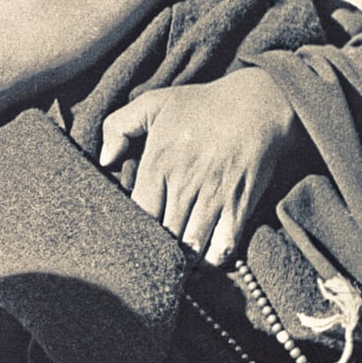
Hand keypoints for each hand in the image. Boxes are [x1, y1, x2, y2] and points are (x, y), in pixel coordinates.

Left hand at [99, 69, 298, 265]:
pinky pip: (223, 247)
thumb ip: (119, 125)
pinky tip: (207, 253)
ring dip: (184, 260)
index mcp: (158, 162)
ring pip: (190, 248)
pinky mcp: (239, 206)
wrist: (257, 105)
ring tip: (179, 260)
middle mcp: (183, 183)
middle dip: (159, 250)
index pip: (138, 213)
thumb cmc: (201, 105)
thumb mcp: (154, 103)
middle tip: (156, 254)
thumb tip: (104, 159)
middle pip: (163, 237)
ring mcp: (212, 197)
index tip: (138, 231)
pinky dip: (213, 259)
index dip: (135, 229)